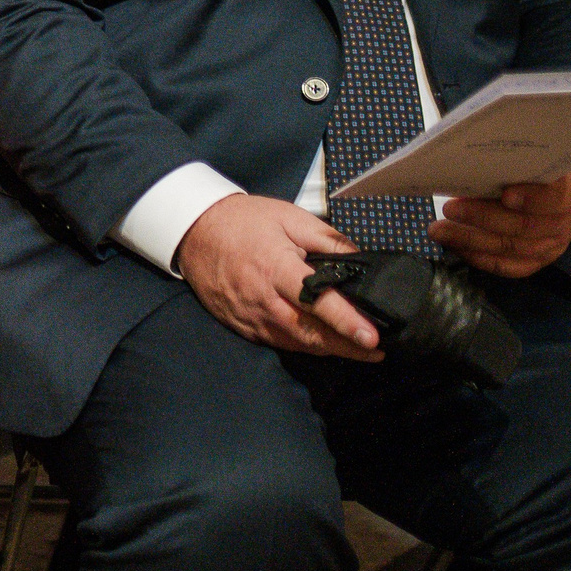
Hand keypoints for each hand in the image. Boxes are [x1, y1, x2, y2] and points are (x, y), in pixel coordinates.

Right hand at [175, 193, 381, 361]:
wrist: (194, 230)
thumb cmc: (244, 221)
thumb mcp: (289, 217)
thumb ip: (328, 239)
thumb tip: (362, 260)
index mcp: (276, 268)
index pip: (317, 300)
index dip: (346, 321)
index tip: (372, 337)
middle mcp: (262, 298)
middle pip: (310, 333)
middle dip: (346, 347)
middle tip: (376, 353)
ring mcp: (249, 315)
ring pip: (295, 343)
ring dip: (328, 350)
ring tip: (357, 351)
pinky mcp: (241, 325)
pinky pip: (277, 342)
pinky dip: (302, 346)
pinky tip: (321, 342)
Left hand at [431, 165, 570, 277]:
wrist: (565, 191)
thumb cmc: (541, 168)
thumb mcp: (537, 156)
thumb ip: (514, 160)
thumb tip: (471, 158)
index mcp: (570, 189)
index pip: (555, 196)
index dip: (531, 198)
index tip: (505, 194)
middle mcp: (564, 221)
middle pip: (525, 226)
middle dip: (483, 218)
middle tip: (450, 209)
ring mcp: (553, 244)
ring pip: (513, 249)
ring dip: (472, 241)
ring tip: (441, 231)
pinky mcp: (539, 259)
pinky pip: (510, 266)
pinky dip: (481, 258)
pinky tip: (457, 247)